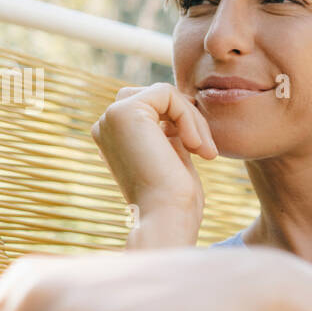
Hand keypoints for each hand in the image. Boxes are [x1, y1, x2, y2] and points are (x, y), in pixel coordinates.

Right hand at [91, 83, 217, 246]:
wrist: (166, 217)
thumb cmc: (175, 197)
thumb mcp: (173, 154)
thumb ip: (171, 129)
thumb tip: (184, 103)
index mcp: (114, 138)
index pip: (154, 109)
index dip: (183, 123)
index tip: (203, 151)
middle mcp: (105, 126)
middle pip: (156, 97)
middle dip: (187, 117)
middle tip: (205, 150)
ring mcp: (111, 117)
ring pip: (163, 93)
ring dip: (192, 118)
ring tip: (203, 150)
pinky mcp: (125, 111)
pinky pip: (167, 93)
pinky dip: (189, 116)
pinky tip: (194, 146)